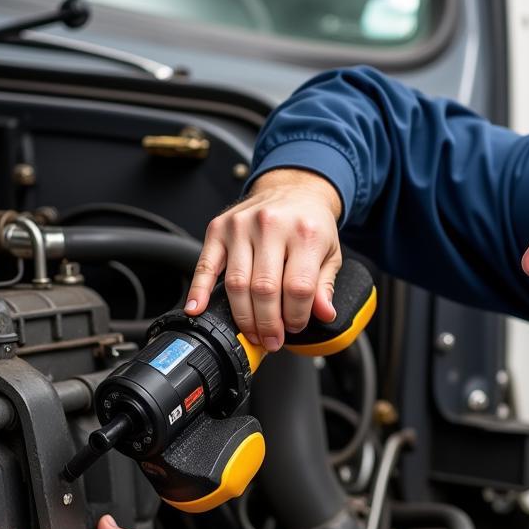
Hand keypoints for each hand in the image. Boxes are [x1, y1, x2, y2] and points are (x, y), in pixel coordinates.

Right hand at [183, 168, 342, 350]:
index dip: (296, 316)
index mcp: (305, 233)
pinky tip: (197, 309)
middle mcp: (272, 226)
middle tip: (271, 339)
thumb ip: (325, 286)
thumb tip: (324, 314)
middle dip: (268, 323)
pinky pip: (205, 265)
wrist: (293, 188)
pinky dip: (199, 290)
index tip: (294, 327)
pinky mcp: (219, 228)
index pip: (298, 287)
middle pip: (265, 289)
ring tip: (252, 333)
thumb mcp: (330, 253)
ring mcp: (242, 226)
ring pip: (237, 283)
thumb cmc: (310, 224)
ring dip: (243, 316)